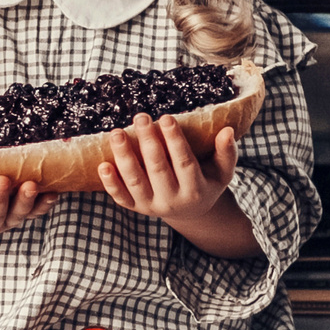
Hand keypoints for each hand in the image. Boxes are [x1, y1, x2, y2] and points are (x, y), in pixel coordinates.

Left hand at [99, 117, 259, 259]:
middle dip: (148, 142)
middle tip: (141, 116)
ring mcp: (151, 206)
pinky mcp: (135, 208)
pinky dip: (110, 182)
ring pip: (135, 181)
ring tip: (117, 133)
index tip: (166, 117)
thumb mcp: (222, 172)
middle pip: (157, 169)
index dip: (175, 140)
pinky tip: (102, 164)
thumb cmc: (206, 182)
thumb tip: (227, 130)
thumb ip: (226, 153)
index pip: (184, 162)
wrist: (190, 213)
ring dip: (124, 157)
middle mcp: (172, 200)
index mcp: (196, 190)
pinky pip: (120, 197)